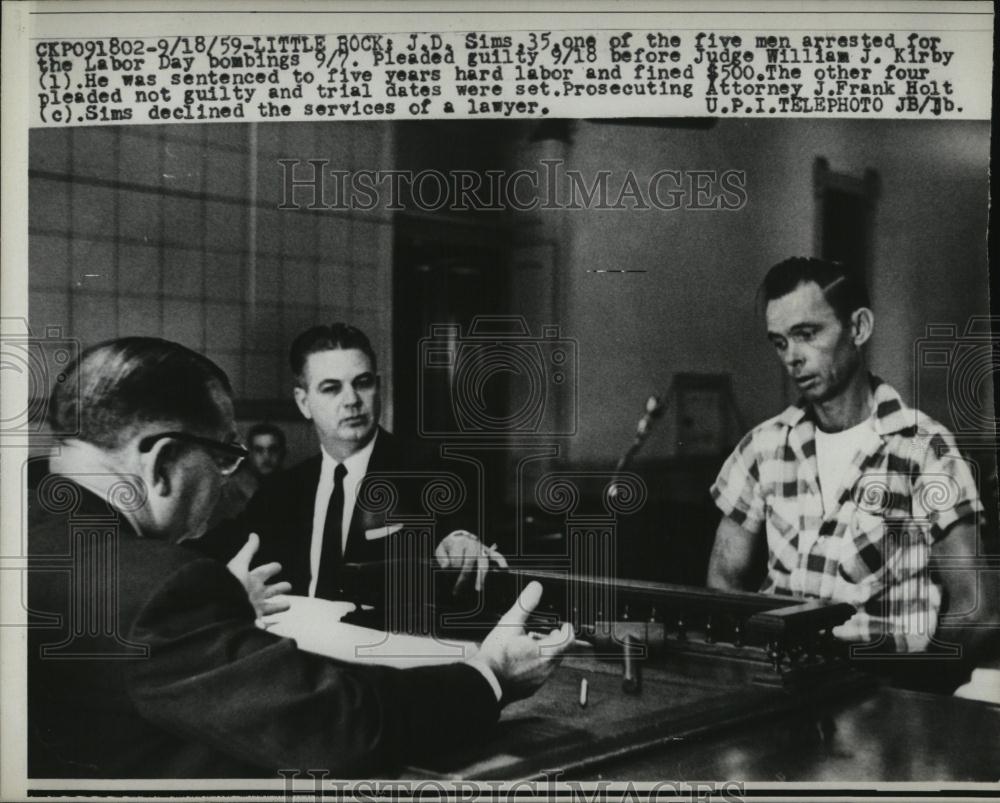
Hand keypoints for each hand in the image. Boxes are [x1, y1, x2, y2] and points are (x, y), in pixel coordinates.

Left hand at [226, 533, 291, 621]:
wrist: (220, 608)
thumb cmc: (230, 584)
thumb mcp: (240, 564)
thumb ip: (248, 550)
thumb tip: (254, 534)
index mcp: (251, 579)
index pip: (264, 572)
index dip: (272, 568)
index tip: (279, 566)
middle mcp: (254, 594)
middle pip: (270, 589)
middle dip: (279, 587)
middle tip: (289, 585)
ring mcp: (254, 607)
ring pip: (271, 606)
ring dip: (279, 605)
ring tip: (288, 604)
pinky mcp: (254, 620)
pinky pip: (263, 623)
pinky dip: (268, 625)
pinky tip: (273, 625)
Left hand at [435, 530, 508, 593]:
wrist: (459, 537)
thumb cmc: (450, 547)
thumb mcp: (441, 549)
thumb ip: (442, 558)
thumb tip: (446, 567)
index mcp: (459, 542)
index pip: (457, 560)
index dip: (451, 571)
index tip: (448, 578)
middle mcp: (472, 544)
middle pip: (469, 563)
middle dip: (463, 578)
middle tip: (458, 590)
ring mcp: (481, 548)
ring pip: (483, 562)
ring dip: (481, 576)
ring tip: (478, 589)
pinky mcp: (488, 551)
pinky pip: (497, 555)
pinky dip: (501, 561)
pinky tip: (504, 569)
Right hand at [468, 581, 573, 703]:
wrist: (485, 681)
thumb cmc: (497, 655)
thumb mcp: (511, 623)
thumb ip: (525, 604)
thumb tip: (536, 588)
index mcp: (546, 652)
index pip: (568, 641)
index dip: (568, 631)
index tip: (565, 625)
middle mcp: (546, 669)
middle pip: (561, 653)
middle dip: (557, 641)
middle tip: (551, 633)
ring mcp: (538, 681)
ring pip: (551, 665)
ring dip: (547, 653)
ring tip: (534, 644)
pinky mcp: (530, 689)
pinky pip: (540, 675)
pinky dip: (538, 665)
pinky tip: (524, 660)